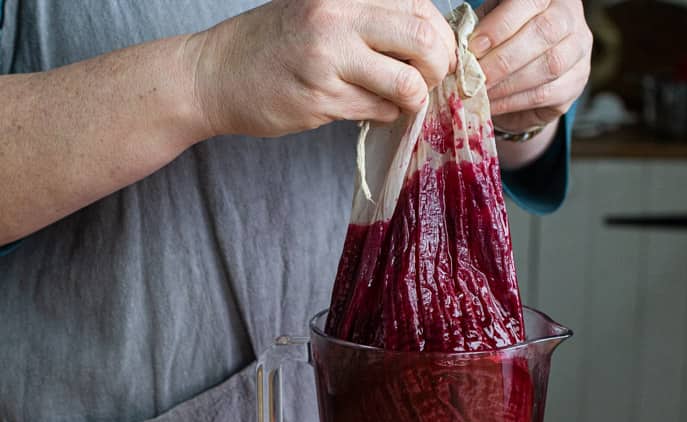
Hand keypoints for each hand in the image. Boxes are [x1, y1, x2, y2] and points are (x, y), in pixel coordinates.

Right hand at [186, 0, 456, 137]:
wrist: (215, 75)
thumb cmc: (274, 44)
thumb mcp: (321, 10)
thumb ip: (370, 18)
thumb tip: (427, 40)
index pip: (419, 6)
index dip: (440, 37)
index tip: (435, 57)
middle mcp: (336, 16)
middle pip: (422, 40)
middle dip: (437, 68)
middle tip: (428, 82)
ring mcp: (328, 60)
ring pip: (405, 83)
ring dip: (414, 99)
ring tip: (402, 101)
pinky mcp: (320, 100)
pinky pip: (377, 111)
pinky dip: (387, 115)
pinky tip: (374, 110)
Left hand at [469, 0, 591, 132]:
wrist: (524, 82)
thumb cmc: (504, 45)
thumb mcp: (491, 27)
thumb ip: (481, 29)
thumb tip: (460, 44)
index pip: (533, 0)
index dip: (502, 24)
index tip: (474, 47)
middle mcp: (571, 17)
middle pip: (544, 32)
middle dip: (503, 58)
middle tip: (474, 76)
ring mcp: (579, 51)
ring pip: (548, 65)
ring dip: (507, 83)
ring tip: (480, 93)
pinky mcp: (575, 83)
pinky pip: (546, 93)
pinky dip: (513, 101)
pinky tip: (493, 105)